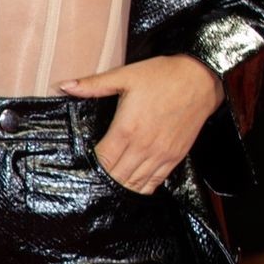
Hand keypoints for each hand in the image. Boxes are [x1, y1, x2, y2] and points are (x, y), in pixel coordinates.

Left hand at [59, 55, 222, 193]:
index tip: (80, 166)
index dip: (90, 166)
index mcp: (126, 129)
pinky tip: (131, 186)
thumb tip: (64, 85)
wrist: (200, 79)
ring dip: (120, 186)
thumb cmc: (161, 75)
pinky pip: (156, 182)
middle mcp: (144, 146)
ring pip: (135, 183)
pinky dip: (141, 187)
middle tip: (90, 180)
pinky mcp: (175, 157)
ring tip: (106, 186)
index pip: (102, 160)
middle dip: (102, 180)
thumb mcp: (123, 76)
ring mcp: (161, 154)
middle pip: (116, 176)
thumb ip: (93, 85)